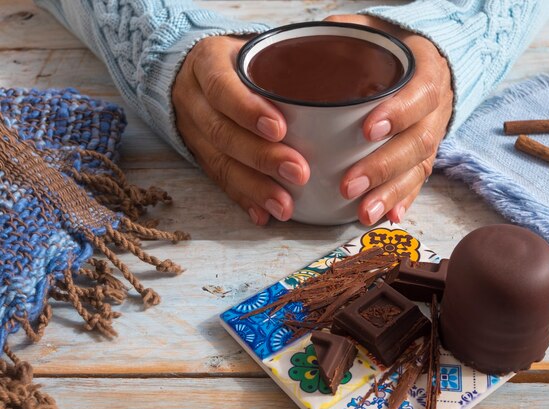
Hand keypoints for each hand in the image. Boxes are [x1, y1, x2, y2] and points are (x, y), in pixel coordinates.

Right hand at [173, 36, 309, 224]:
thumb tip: (349, 71)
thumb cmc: (242, 60)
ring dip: (254, 188)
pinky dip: (244, 199)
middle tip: (299, 173)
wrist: (196, 73)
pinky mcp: (199, 155)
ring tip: (284, 206)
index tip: (281, 129)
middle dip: (262, 157)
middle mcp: (194, 98)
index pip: (222, 87)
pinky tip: (263, 214)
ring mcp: (193, 130)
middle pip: (223, 132)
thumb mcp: (257, 47)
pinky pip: (219, 181)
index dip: (248, 110)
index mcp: (207, 63)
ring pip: (219, 164)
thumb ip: (290, 58)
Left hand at [325, 15, 452, 224]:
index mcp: (425, 70)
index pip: (420, 92)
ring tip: (363, 212)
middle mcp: (435, 106)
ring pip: (419, 167)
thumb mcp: (368, 29)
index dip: (399, 113)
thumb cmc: (388, 45)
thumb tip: (299, 43)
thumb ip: (340, 33)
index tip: (369, 129)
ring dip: (390, 192)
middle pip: (420, 141)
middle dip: (384, 166)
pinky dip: (403, 200)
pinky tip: (387, 217)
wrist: (421, 57)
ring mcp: (431, 132)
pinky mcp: (423, 154)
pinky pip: (418, 180)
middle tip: (349, 185)